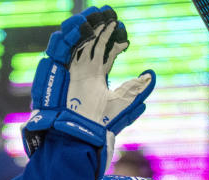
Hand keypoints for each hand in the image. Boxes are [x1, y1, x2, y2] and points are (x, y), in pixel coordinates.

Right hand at [23, 6, 155, 173]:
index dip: (115, 41)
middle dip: (101, 27)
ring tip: (97, 15)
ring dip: (85, 26)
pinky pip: (59, 47)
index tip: (127, 36)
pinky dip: (69, 36)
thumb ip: (137, 89)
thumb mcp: (123, 103)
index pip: (106, 52)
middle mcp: (83, 69)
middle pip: (92, 42)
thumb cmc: (100, 124)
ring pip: (76, 41)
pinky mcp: (56, 70)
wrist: (79, 135)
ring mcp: (69, 68)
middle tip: (112, 14)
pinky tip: (82, 26)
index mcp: (97, 76)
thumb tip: (152, 74)